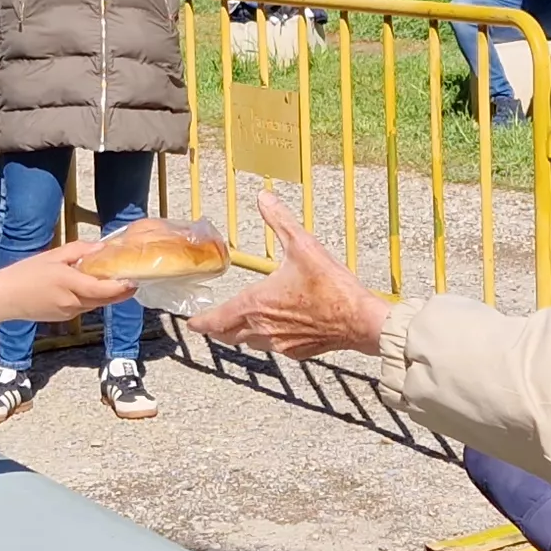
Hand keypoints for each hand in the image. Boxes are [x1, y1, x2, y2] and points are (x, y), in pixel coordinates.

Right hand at [0, 244, 139, 326]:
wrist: (3, 298)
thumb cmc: (24, 274)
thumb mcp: (52, 255)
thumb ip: (79, 251)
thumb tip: (101, 248)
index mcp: (70, 284)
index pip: (103, 289)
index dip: (121, 287)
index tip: (133, 279)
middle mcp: (72, 302)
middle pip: (104, 300)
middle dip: (120, 292)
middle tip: (131, 280)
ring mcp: (68, 312)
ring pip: (95, 304)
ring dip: (106, 295)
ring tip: (112, 280)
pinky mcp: (63, 317)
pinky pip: (84, 307)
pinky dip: (91, 298)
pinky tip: (88, 287)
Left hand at [191, 192, 394, 360]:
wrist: (358, 319)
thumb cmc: (331, 287)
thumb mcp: (303, 246)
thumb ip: (280, 221)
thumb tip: (265, 198)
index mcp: (256, 304)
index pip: (217, 320)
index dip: (201, 322)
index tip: (192, 323)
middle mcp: (263, 328)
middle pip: (229, 335)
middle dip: (218, 329)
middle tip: (212, 324)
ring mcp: (280, 343)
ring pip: (251, 343)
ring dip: (243, 334)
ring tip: (242, 325)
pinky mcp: (297, 351)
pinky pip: (275, 347)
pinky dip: (270, 338)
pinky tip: (279, 328)